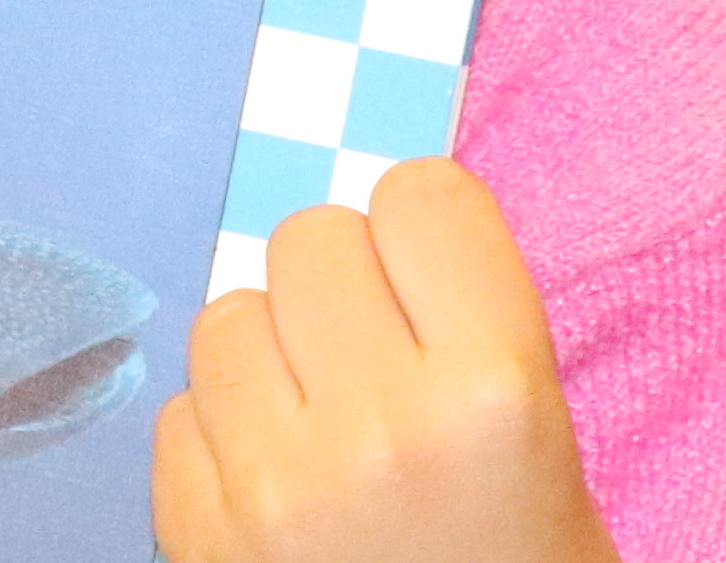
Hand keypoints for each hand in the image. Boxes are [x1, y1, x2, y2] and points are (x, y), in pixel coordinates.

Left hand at [155, 161, 617, 562]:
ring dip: (268, 354)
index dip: (425, 233)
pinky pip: (179, 410)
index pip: (422, 196)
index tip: (432, 278)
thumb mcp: (547, 457)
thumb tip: (380, 235)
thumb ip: (469, 336)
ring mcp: (272, 482)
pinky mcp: (196, 534)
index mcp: (495, 393)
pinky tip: (273, 490)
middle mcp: (378, 420)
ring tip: (318, 424)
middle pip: (312, 238)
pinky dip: (220, 436)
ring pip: (228, 315)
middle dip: (342, 287)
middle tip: (374, 355)